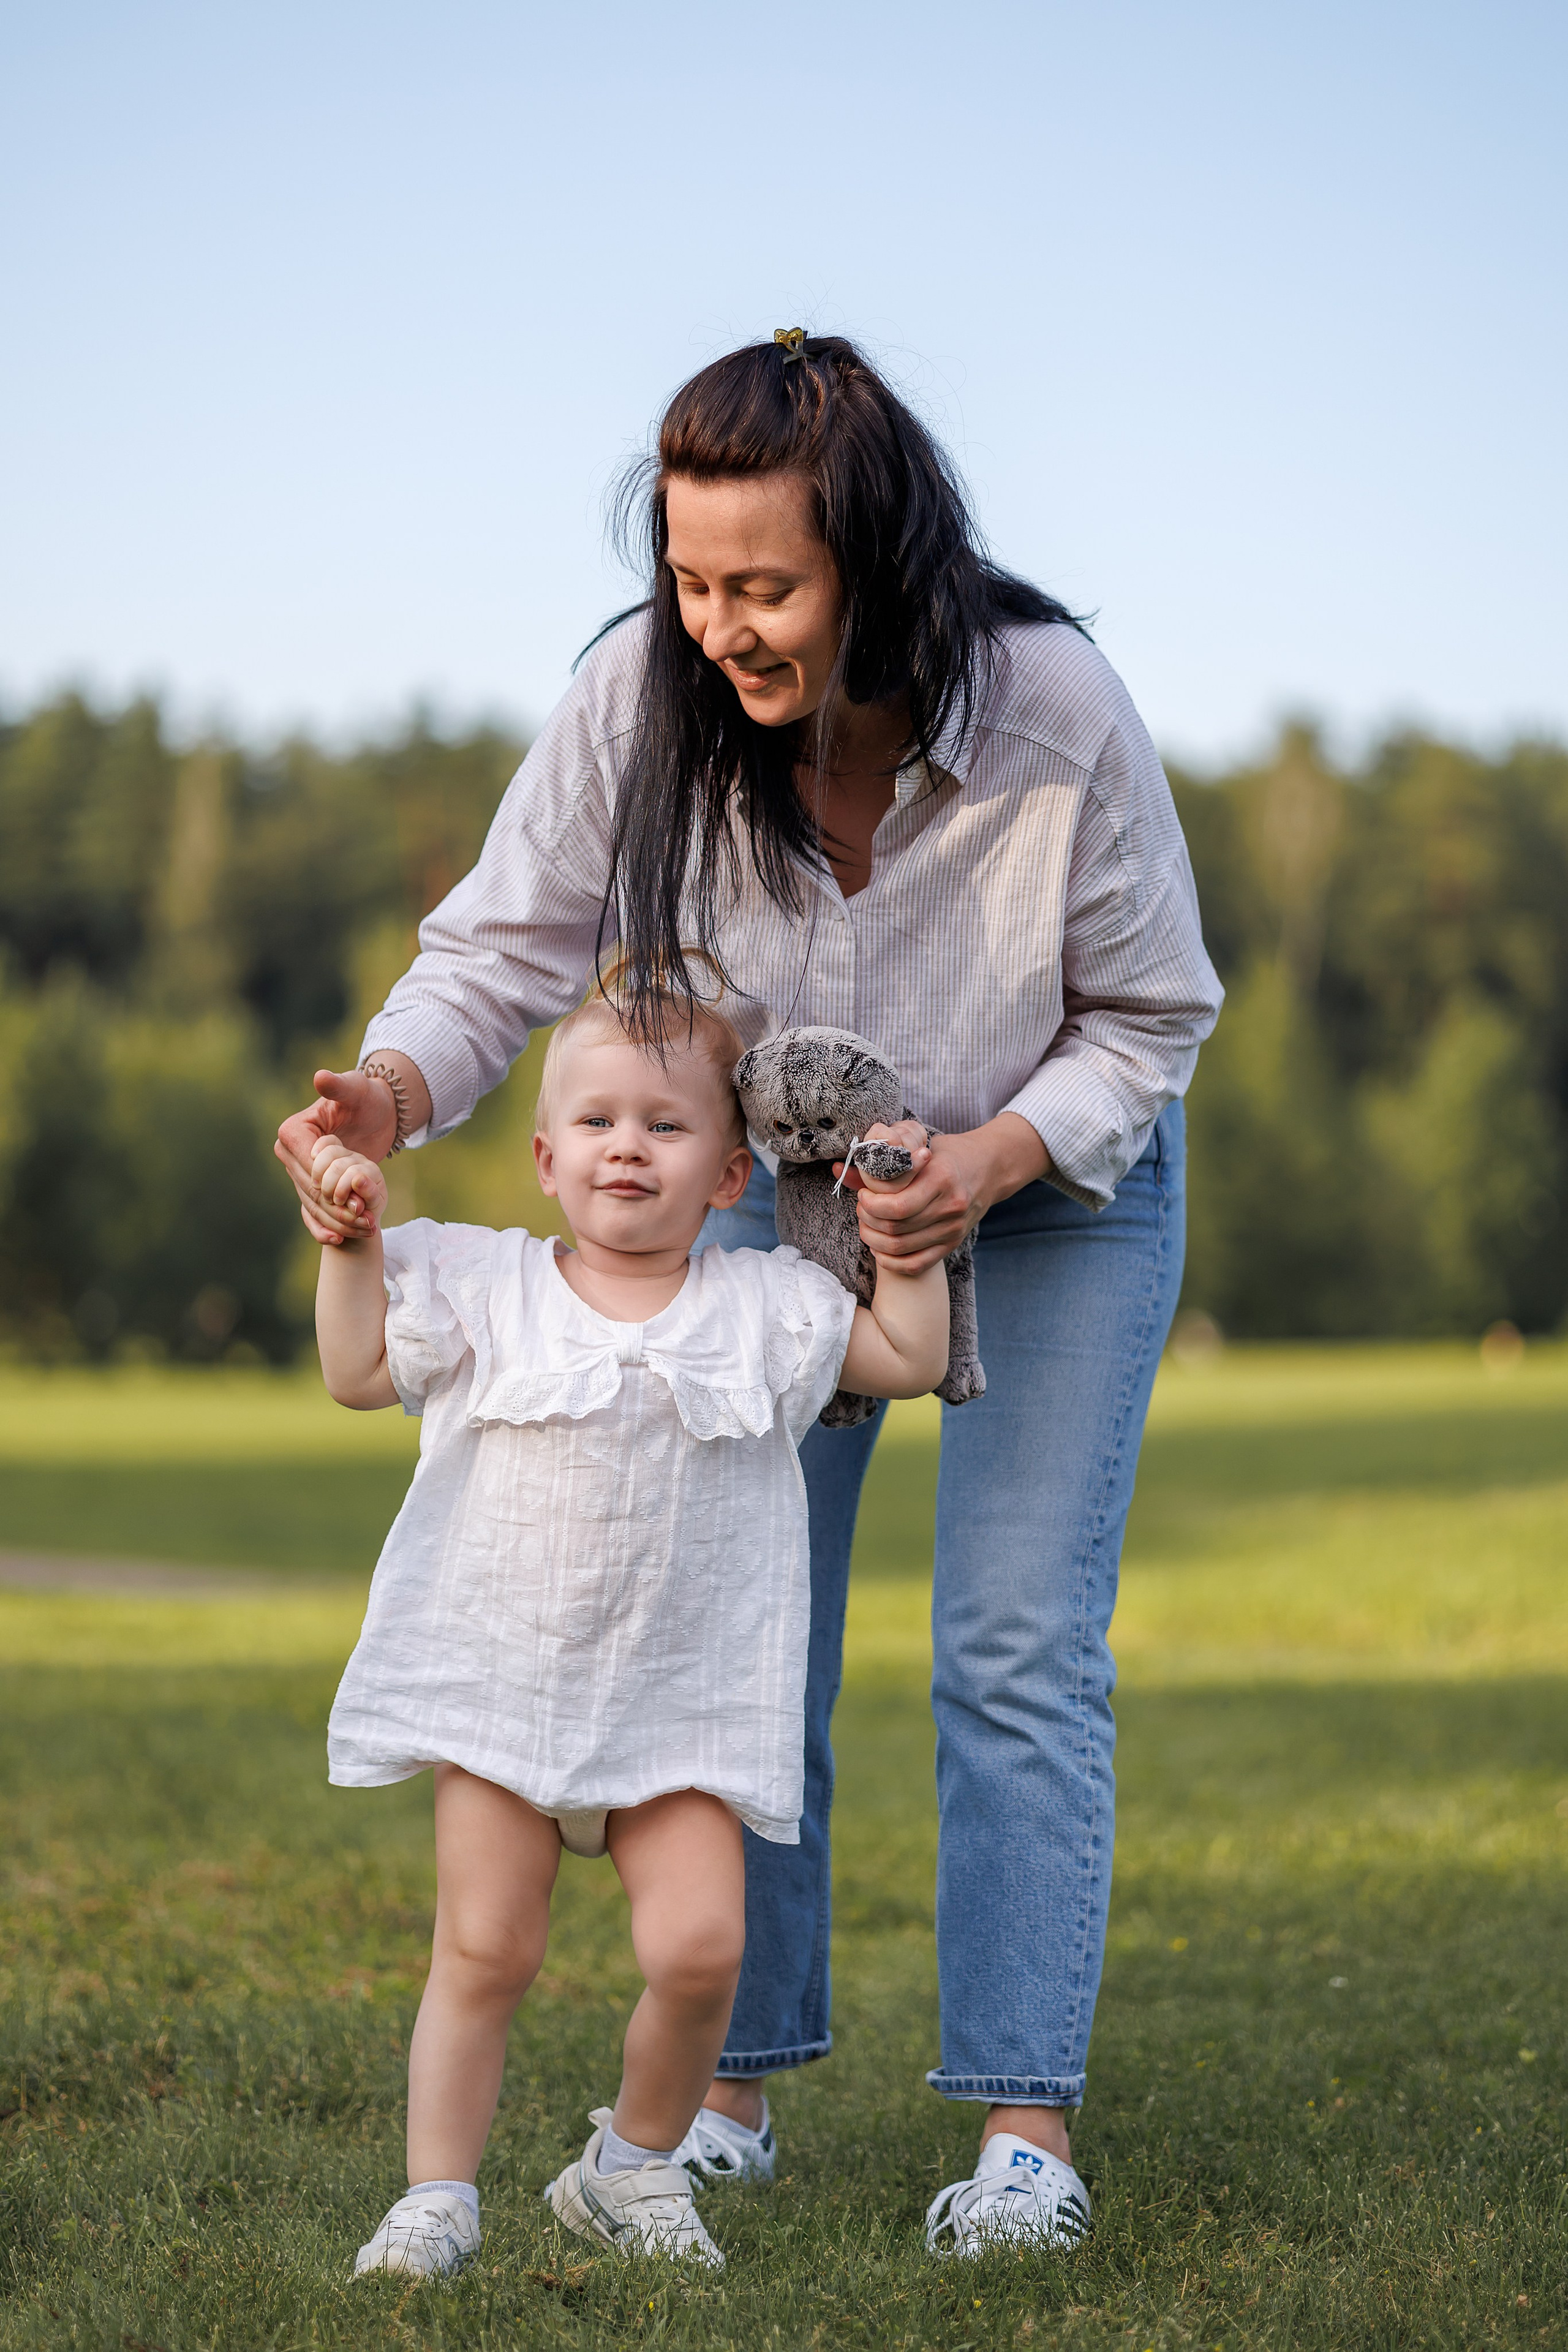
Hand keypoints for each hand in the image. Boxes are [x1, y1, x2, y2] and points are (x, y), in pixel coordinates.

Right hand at [276, 1067, 405, 1243]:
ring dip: (338, 1221)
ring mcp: (297, 1172)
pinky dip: (322, 1227)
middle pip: (310, 1190)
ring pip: (313, 1205)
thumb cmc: (366, 1098)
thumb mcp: (357, 1090)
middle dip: (338, 1207)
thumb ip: (339, 1086)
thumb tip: (320, 1078)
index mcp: (293, 1132)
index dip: (332, 1185)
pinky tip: (338, 1240)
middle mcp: (288, 1153)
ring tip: (367, 1229)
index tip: (359, 1199)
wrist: (375, 1114)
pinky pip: (310, 1211)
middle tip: (368, 1219)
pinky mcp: (310, 1186)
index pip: (308, 1167)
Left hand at [838, 1113, 1050, 1273]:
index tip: (863, 1194)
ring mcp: (953, 1229)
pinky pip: (915, 1264)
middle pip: (895, 1228)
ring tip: (867, 1225)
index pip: (897, 1206)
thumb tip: (838, 1170)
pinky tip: (880, 1249)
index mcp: (942, 1178)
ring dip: (873, 1240)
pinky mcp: (952, 1244)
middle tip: (862, 1209)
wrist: (989, 1168)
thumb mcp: (918, 1147)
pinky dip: (891, 1261)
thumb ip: (880, 1162)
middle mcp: (951, 1207)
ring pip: (900, 1248)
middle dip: (868, 1220)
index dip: (871, 1205)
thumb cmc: (947, 1154)